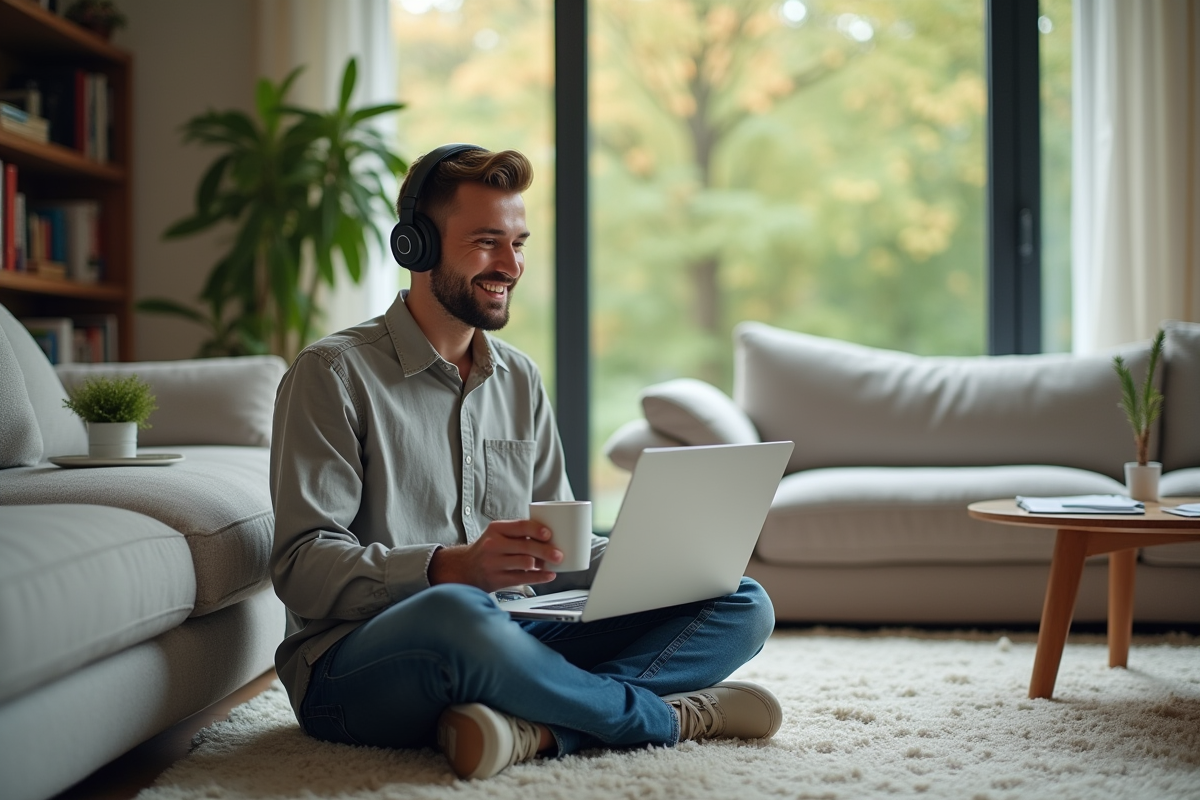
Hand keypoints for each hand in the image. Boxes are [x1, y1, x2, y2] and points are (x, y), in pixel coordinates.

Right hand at [428, 519, 562, 590]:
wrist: (465, 568)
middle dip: (546, 550)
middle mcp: (493, 545)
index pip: (521, 526)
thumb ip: (519, 533)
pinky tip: (548, 575)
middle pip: (526, 546)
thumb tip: (550, 536)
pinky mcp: (497, 579)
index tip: (549, 534)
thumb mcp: (498, 534)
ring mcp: (494, 563)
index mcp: (496, 529)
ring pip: (525, 563)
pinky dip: (539, 577)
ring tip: (553, 564)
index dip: (537, 530)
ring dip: (542, 564)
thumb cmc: (488, 549)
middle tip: (559, 554)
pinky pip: (523, 578)